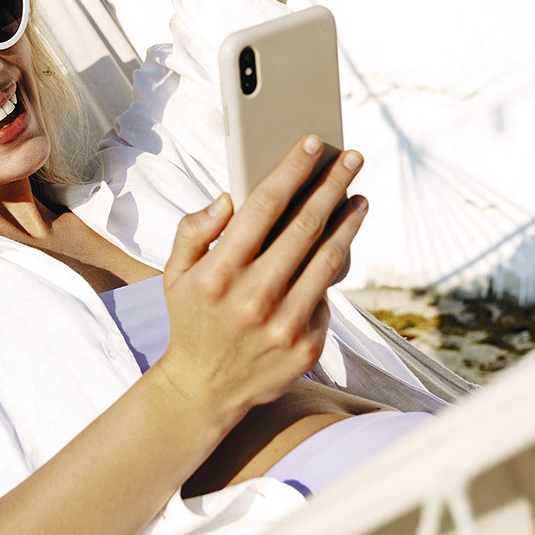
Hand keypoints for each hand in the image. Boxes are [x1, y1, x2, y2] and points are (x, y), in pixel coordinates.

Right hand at [154, 136, 367, 425]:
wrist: (203, 389)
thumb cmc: (192, 318)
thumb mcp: (175, 273)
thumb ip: (193, 230)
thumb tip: (228, 198)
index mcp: (219, 272)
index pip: (263, 207)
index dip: (292, 170)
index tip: (312, 144)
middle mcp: (253, 297)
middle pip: (305, 225)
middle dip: (332, 185)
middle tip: (351, 158)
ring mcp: (284, 324)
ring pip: (329, 257)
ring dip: (349, 222)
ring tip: (359, 199)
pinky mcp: (307, 345)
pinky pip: (326, 295)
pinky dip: (333, 268)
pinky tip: (338, 248)